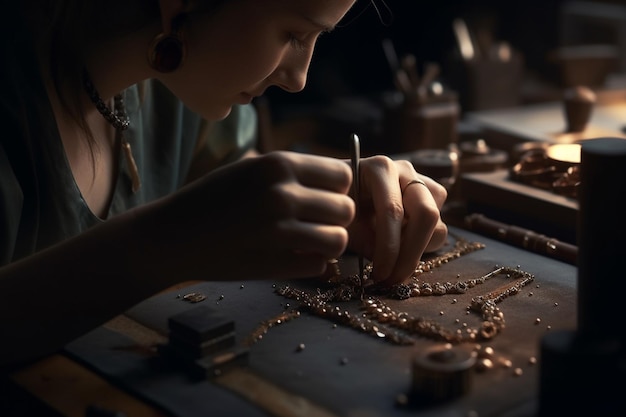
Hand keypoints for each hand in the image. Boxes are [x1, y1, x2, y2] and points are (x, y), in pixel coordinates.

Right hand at [137, 151, 354, 280]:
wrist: (172, 236)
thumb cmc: (212, 199)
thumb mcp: (250, 169)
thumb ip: (291, 173)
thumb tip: (341, 179)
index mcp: (278, 164)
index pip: (343, 175)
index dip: (338, 189)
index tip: (324, 198)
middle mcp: (282, 194)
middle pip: (346, 209)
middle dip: (335, 218)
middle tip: (316, 224)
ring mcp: (279, 231)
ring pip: (339, 240)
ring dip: (328, 244)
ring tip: (309, 242)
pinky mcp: (273, 265)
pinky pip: (319, 266)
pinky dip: (311, 265)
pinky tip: (293, 258)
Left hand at [347, 156, 447, 284]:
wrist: (337, 194)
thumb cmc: (337, 209)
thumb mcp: (342, 225)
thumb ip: (364, 242)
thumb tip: (387, 269)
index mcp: (379, 169)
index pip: (393, 211)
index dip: (389, 248)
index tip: (378, 275)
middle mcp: (405, 170)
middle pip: (426, 214)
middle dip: (410, 254)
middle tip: (392, 280)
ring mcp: (422, 182)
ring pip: (437, 223)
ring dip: (416, 251)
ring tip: (390, 263)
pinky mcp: (432, 198)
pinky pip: (439, 227)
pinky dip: (423, 244)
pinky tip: (399, 247)